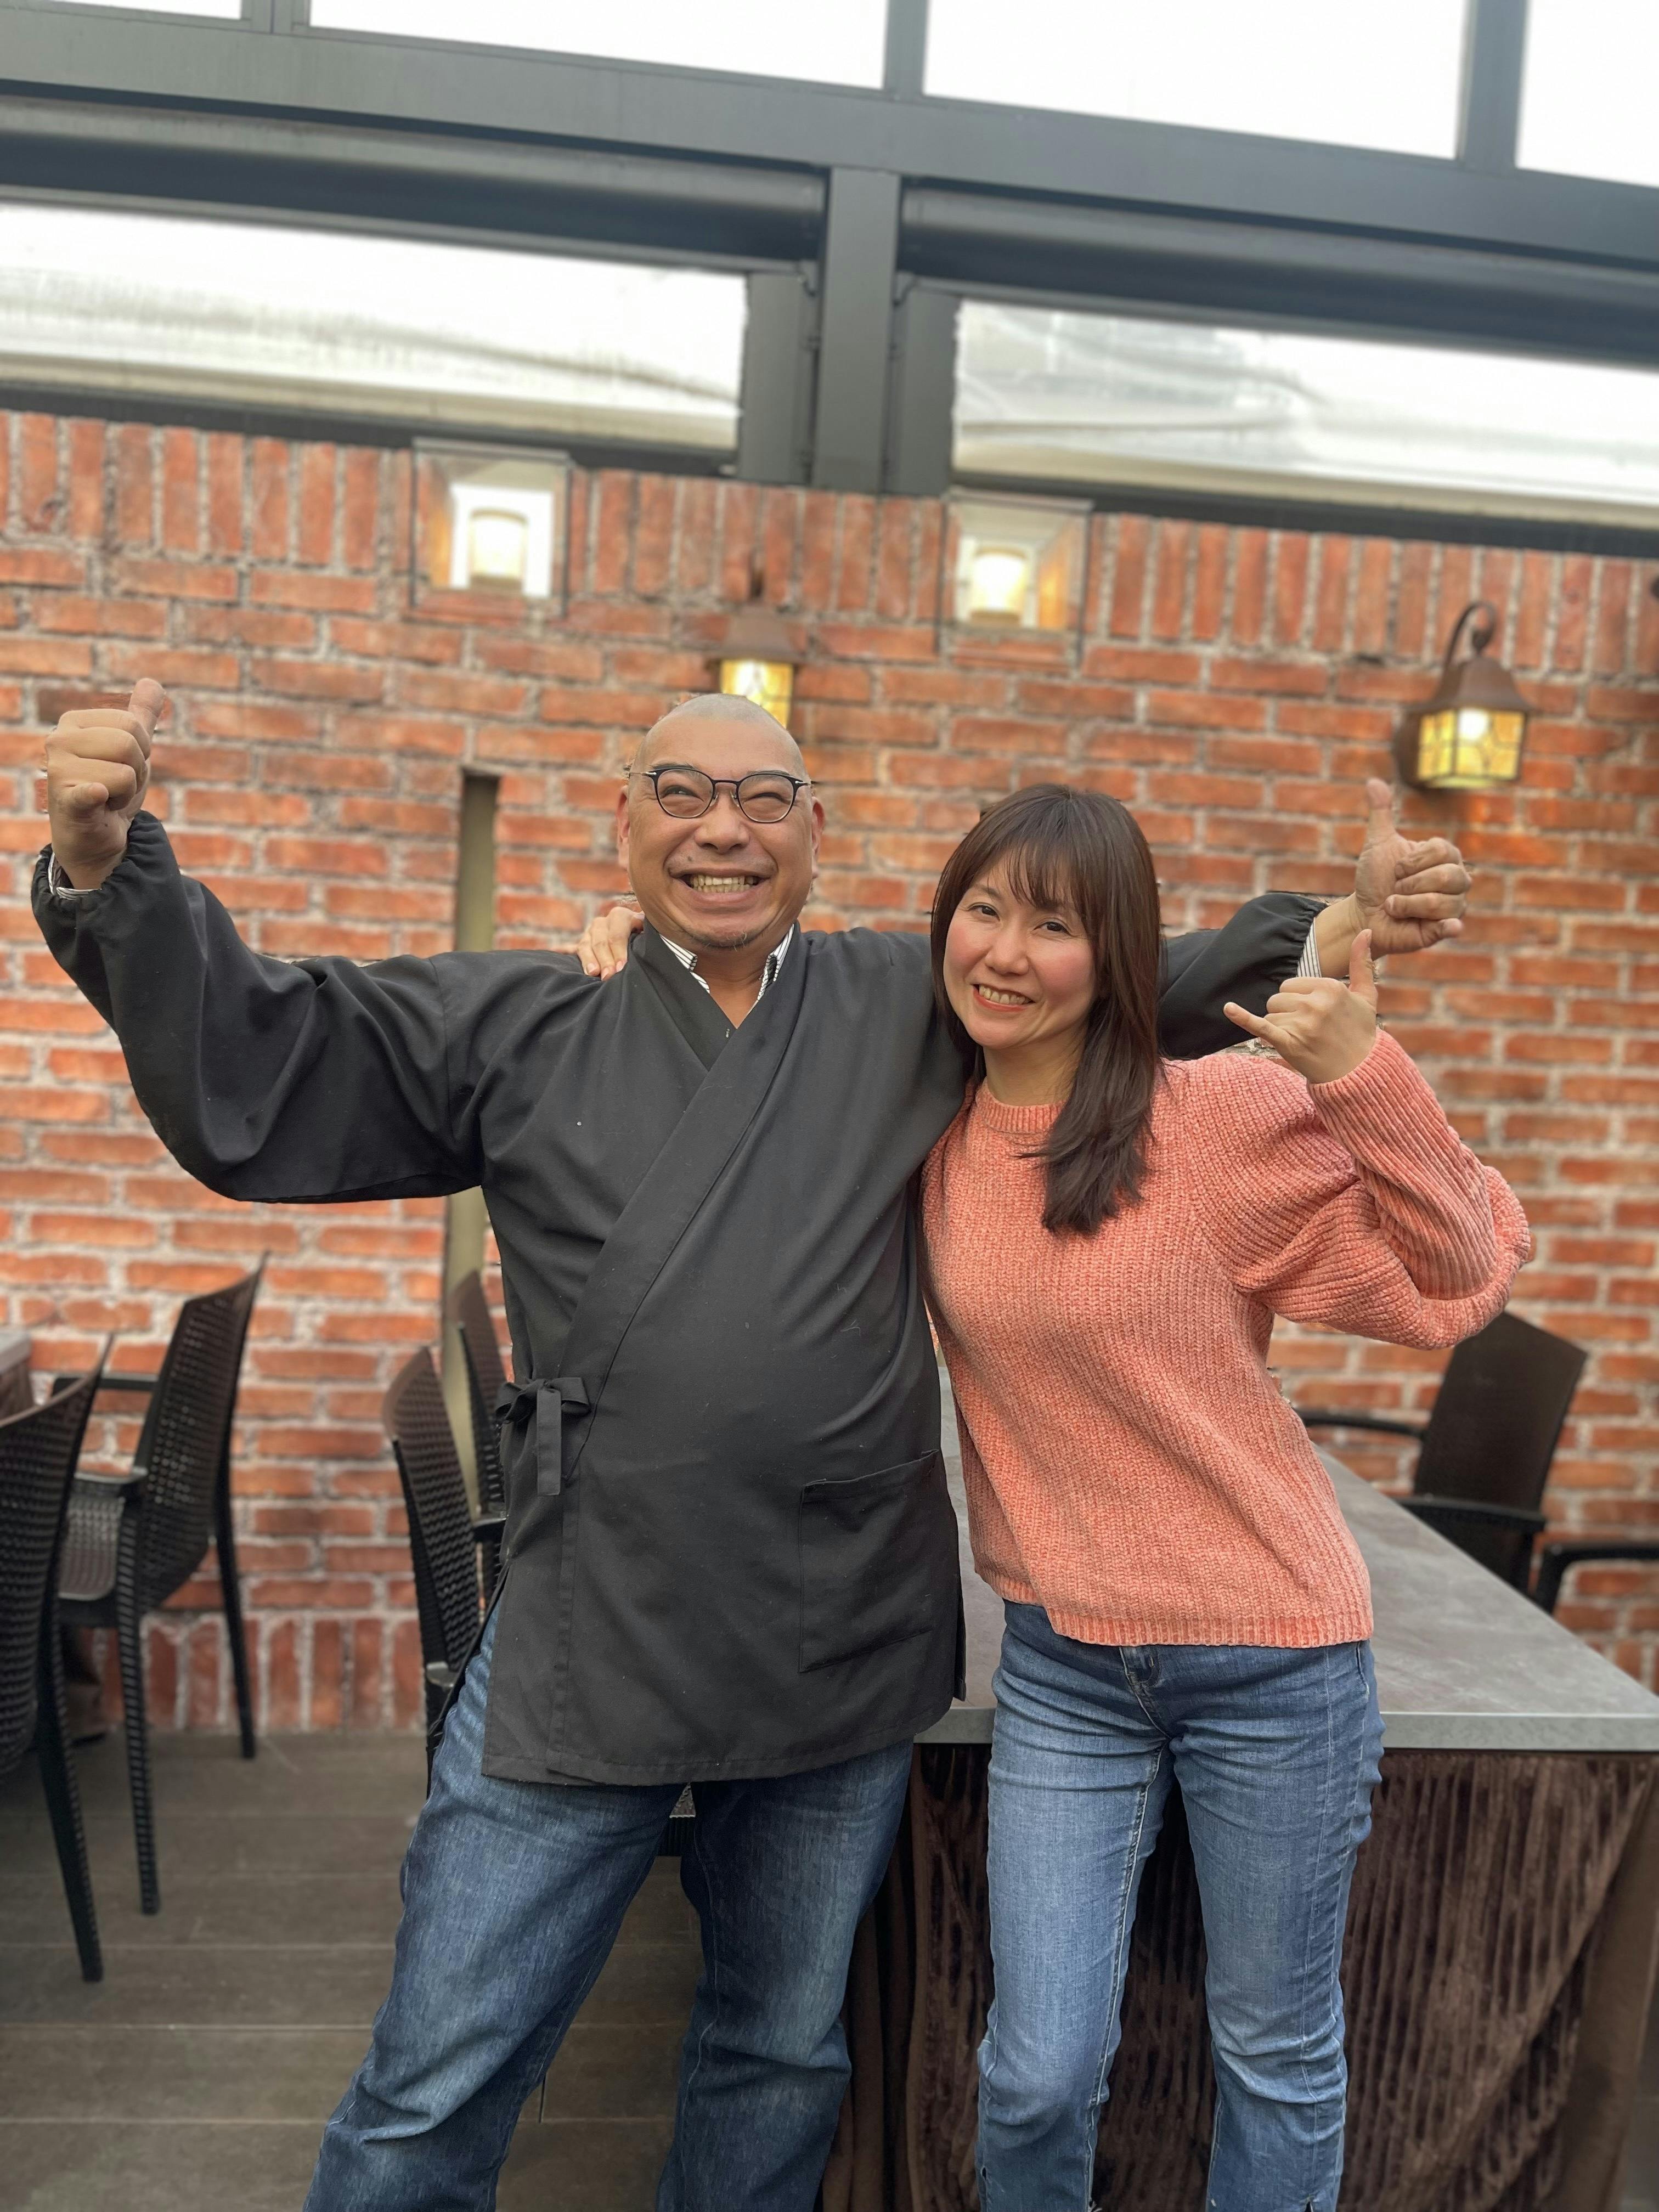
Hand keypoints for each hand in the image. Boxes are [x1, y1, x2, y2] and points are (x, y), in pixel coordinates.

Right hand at [43, 678, 165, 888]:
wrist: (95, 838)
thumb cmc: (111, 790)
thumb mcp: (129, 750)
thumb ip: (140, 715)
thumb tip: (152, 682)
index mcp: (74, 721)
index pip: (133, 724)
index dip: (141, 752)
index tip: (122, 767)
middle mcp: (59, 740)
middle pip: (130, 744)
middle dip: (136, 772)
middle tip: (115, 788)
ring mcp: (59, 770)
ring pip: (126, 772)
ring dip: (126, 793)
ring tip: (107, 800)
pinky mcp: (66, 801)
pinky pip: (90, 789)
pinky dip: (98, 794)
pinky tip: (96, 797)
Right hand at [575, 901, 643, 978]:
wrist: (633, 935)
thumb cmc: (643, 939)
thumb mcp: (648, 933)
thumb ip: (648, 936)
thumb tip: (656, 944)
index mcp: (622, 916)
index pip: (617, 934)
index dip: (619, 951)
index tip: (621, 967)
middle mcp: (606, 921)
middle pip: (602, 941)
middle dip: (606, 960)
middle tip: (609, 976)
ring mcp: (593, 930)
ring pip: (589, 944)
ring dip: (592, 961)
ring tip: (596, 974)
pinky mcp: (585, 940)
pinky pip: (581, 949)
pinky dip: (585, 961)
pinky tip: (589, 972)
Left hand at [1225, 933, 1379, 1085]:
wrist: (1358, 1072)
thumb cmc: (1360, 1032)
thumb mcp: (1366, 995)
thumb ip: (1362, 962)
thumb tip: (1365, 930)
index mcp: (1330, 987)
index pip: (1291, 984)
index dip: (1298, 999)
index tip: (1316, 1014)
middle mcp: (1314, 1003)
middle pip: (1277, 997)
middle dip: (1287, 1011)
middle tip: (1310, 1028)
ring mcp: (1301, 1023)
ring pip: (1270, 1014)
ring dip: (1280, 1026)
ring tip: (1304, 1039)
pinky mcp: (1288, 1042)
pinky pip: (1260, 1025)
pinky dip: (1243, 1018)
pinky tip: (1228, 1009)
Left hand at [1355, 777, 1469, 955]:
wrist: (1363, 913)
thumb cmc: (1374, 879)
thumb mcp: (1377, 844)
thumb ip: (1381, 814)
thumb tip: (1373, 781)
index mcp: (1444, 856)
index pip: (1442, 850)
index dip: (1412, 861)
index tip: (1395, 869)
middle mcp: (1456, 880)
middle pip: (1449, 876)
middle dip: (1411, 884)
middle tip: (1395, 890)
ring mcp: (1453, 906)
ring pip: (1444, 902)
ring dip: (1408, 904)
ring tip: (1395, 906)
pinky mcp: (1444, 930)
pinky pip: (1452, 926)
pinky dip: (1448, 926)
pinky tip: (1447, 927)